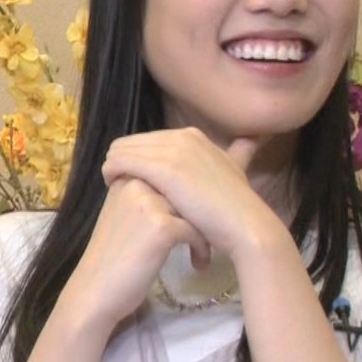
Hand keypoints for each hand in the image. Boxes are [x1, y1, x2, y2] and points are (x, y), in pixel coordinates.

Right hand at [66, 175, 210, 327]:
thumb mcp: (121, 217)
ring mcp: (147, 203)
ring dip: (202, 231)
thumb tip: (175, 194)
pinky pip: (195, 230)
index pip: (166, 177)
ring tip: (199, 252)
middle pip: (181, 191)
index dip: (181, 199)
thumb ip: (141, 199)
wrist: (94, 290)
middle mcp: (134, 184)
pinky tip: (198, 264)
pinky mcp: (161, 226)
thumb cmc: (108, 259)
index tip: (186, 221)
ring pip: (192, 209)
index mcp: (124, 179)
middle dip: (194, 214)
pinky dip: (201, 248)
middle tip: (197, 238)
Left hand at [100, 128, 287, 260]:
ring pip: (121, 149)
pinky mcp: (164, 168)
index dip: (136, 156)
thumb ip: (237, 154)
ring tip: (114, 187)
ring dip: (114, 167)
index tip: (133, 176)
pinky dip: (111, 171)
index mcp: (193, 136)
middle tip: (118, 182)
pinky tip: (112, 186)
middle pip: (131, 141)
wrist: (246, 226)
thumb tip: (250, 140)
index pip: (148, 139)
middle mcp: (183, 136)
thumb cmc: (235, 207)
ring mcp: (174, 150)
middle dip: (122, 160)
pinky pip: (120, 161)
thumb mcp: (235, 171)